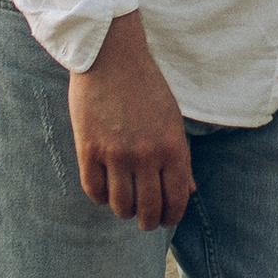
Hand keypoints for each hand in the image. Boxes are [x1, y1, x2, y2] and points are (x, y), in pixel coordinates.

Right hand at [70, 11, 194, 233]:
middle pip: (148, 210)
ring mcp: (116, 153)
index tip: (165, 219)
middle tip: (144, 220)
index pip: (176, 200)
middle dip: (148, 221)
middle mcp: (147, 154)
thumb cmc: (146, 87)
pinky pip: (94, 190)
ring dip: (123, 210)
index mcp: (173, 147)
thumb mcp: (172, 120)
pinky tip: (104, 190)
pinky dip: (100, 196)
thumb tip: (189, 191)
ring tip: (124, 205)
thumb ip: (180, 158)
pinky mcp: (88, 148)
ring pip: (120, 205)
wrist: (112, 56)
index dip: (171, 217)